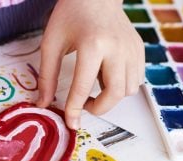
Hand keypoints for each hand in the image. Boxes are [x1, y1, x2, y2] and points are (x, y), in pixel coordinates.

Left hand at [37, 0, 144, 128]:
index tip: (71, 122)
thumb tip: (43, 103)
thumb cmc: (70, 15)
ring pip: (128, 90)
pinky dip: (122, 86)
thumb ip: (46, 75)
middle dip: (99, 108)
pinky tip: (108, 74)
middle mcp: (117, 48)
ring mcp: (131, 49)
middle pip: (115, 94)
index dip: (75, 109)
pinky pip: (136, 79)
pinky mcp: (139, 49)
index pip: (83, 87)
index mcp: (93, 45)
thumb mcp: (51, 42)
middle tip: (85, 105)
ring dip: (111, 97)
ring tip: (96, 83)